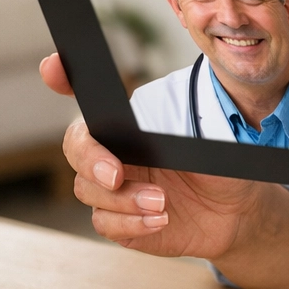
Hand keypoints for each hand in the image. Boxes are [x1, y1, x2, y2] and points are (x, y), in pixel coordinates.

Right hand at [40, 53, 258, 257]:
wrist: (236, 211)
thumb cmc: (221, 166)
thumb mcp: (214, 140)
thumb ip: (186, 132)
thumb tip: (161, 133)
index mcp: (134, 125)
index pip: (93, 99)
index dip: (64, 78)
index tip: (52, 65)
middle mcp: (117, 153)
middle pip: (78, 148)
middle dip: (91, 160)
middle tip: (116, 174)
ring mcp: (115, 188)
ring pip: (89, 191)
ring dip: (123, 199)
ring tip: (162, 202)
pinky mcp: (120, 222)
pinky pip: (106, 223)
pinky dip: (132, 223)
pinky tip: (160, 219)